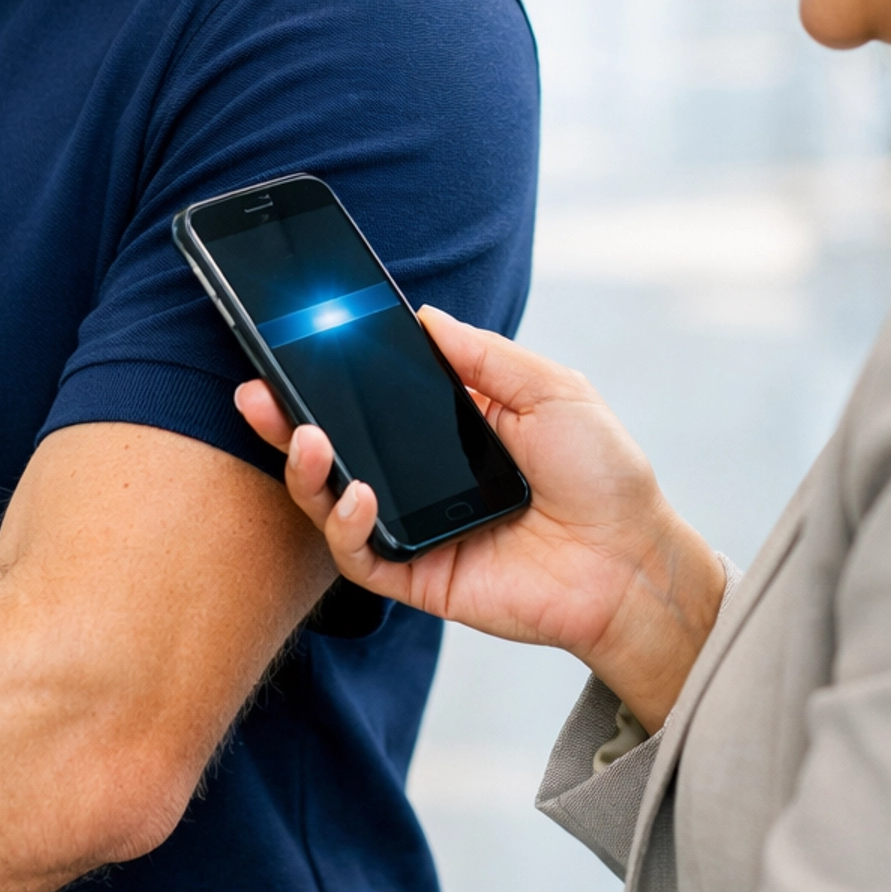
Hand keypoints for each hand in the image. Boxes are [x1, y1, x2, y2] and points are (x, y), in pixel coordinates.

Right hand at [237, 307, 724, 732]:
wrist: (634, 563)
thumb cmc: (605, 474)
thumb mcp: (552, 389)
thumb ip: (484, 356)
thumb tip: (424, 317)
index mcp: (450, 424)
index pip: (374, 393)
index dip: (331, 372)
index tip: (293, 341)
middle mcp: (422, 473)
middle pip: (337, 445)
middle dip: (287, 419)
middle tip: (256, 392)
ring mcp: (415, 524)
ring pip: (332, 500)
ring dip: (307, 468)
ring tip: (308, 438)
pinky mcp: (417, 574)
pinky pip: (360, 554)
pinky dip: (346, 524)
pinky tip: (357, 493)